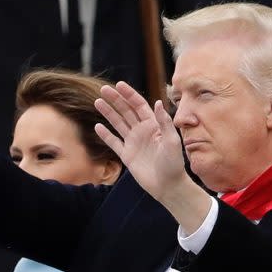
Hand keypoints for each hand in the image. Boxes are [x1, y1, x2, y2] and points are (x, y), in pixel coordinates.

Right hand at [94, 82, 187, 200]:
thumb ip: (165, 122)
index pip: (139, 106)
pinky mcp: (127, 156)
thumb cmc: (174, 164)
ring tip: (98, 102)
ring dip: (108, 113)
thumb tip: (158, 102)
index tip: (119, 85)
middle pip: (126, 112)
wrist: (169, 186)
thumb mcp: (172, 141)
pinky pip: (114, 143)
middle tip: (104, 89)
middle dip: (116, 100)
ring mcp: (134, 143)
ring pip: (118, 124)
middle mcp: (143, 132)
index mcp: (154, 126)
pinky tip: (97, 126)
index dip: (130, 95)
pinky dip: (106, 135)